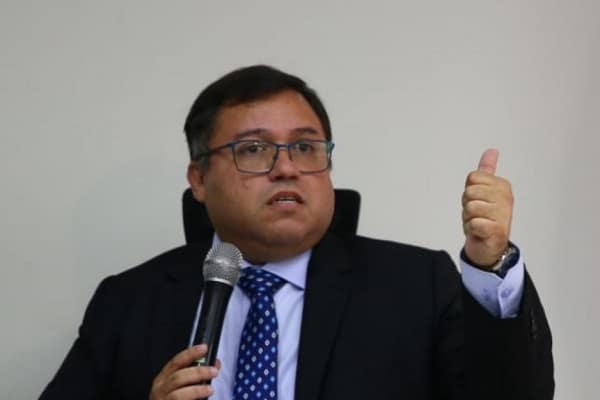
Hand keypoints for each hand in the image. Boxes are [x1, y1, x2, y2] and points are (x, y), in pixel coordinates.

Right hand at [150, 344, 219, 399]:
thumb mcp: (184, 384)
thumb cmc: (175, 398)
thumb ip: (197, 373)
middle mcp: (160, 389)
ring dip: (196, 390)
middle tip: (213, 371)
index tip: (203, 348)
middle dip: (198, 372)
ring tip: (210, 389)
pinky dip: (194, 399)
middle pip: (178, 377)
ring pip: (178, 394)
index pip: (176, 362)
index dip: (190, 354)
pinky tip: (203, 399)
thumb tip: (215, 363)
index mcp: (163, 378)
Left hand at [462, 149, 513, 267]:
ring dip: (469, 218)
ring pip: (470, 207)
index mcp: (502, 185)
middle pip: (469, 192)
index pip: (472, 178)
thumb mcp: (484, 191)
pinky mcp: (497, 230)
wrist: (489, 246)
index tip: (479, 201)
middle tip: (477, 214)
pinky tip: (480, 232)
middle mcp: (505, 197)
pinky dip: (471, 229)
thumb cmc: (485, 218)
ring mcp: (503, 214)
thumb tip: (491, 150)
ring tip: (479, 223)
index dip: (469, 191)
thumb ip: (487, 171)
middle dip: (467, 205)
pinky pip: (473, 223)